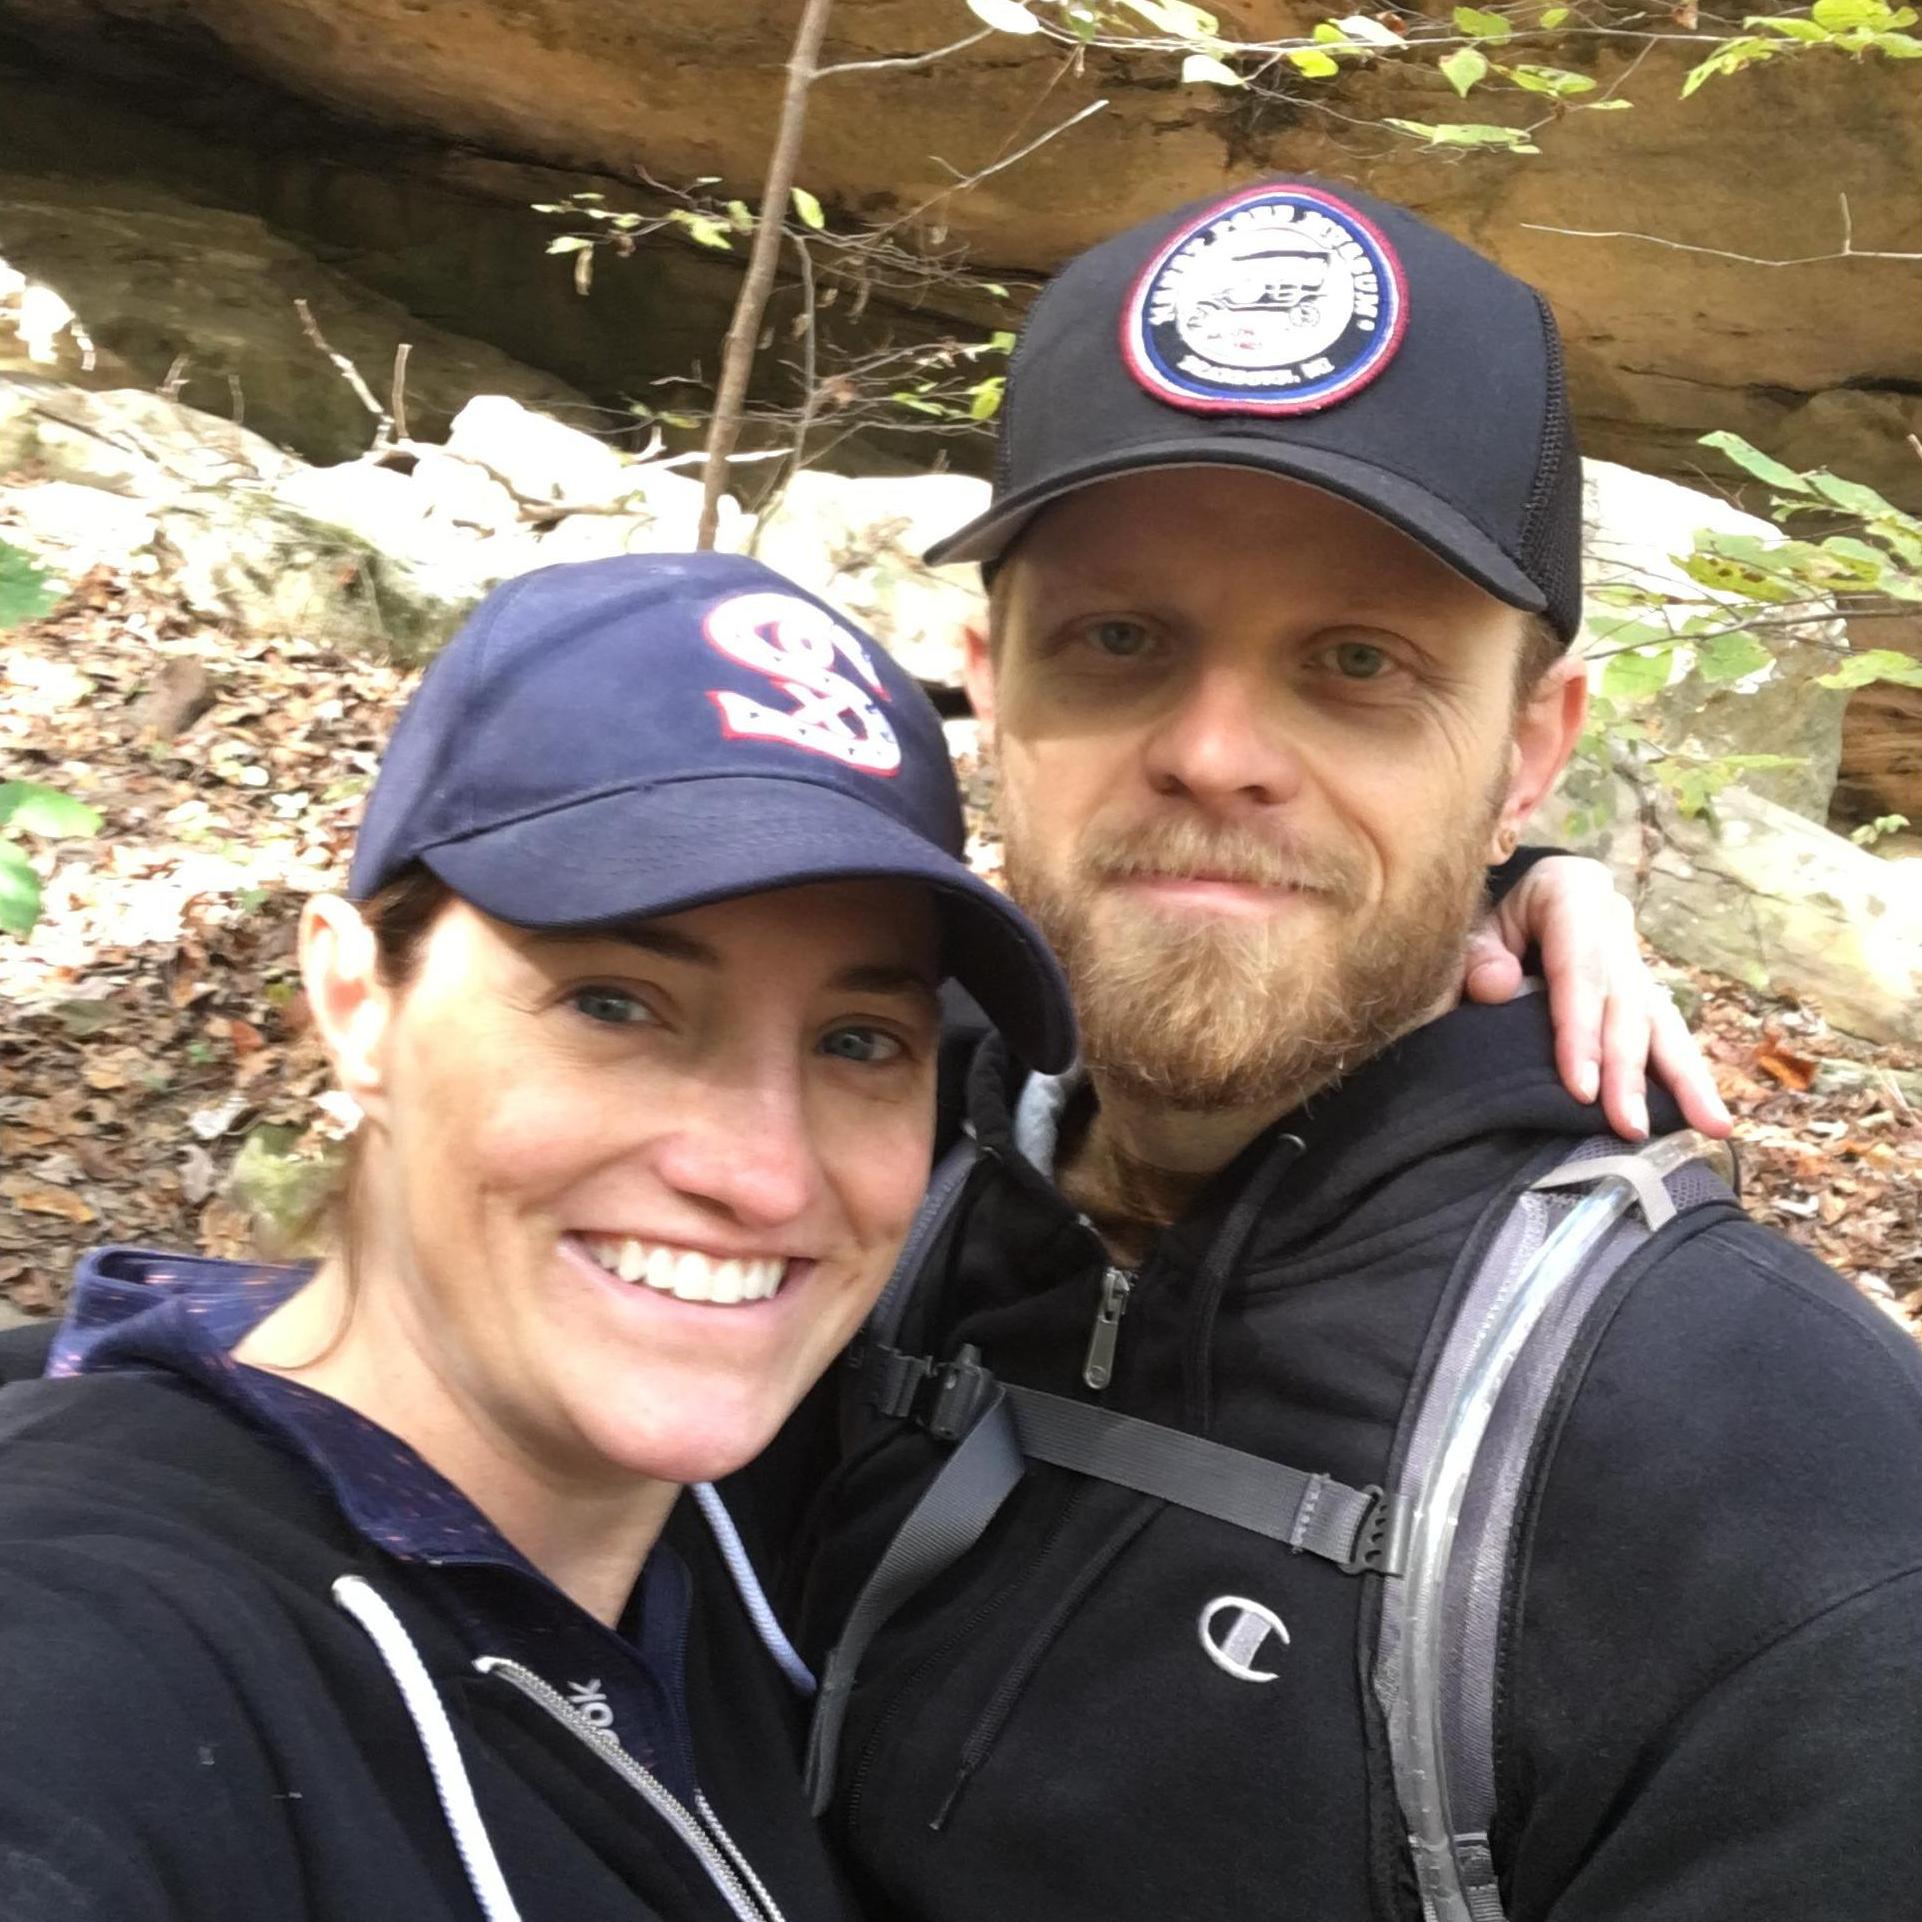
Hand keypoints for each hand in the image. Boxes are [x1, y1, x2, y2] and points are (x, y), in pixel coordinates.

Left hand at [1463, 856, 1731, 1142]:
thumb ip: (1478, 953)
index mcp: (1573, 892)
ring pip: (1663, 1018)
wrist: (1517, 891)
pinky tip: (1707, 1116)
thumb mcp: (1475, 921)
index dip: (1582, 1034)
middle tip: (1630, 1126)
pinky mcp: (1642, 987)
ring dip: (1687, 1079)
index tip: (1581, 1090)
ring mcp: (1633, 957)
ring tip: (1714, 1127)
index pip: (1578, 973)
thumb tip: (1496, 987)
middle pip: (1626, 1003)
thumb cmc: (1490, 915)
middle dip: (1630, 1071)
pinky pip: (1666, 1031)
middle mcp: (1614, 924)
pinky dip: (1684, 1074)